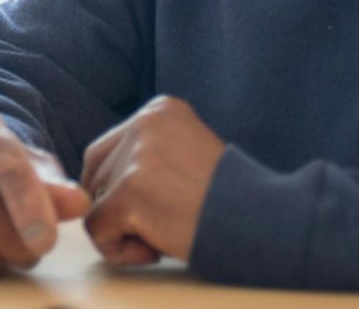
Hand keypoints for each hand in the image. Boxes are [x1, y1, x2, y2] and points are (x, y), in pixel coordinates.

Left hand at [80, 95, 225, 265]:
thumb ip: (148, 155)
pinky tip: (155, 250)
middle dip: (114, 207)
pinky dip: (118, 248)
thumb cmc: (230, 201)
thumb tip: (96, 182)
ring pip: (96, 202)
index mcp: (159, 109)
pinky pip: (97, 228)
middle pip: (96, 172)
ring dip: (122, 229)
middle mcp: (143, 123)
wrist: (262, 223)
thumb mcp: (188, 152)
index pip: (107, 149)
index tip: (151, 208)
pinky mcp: (129, 192)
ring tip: (162, 236)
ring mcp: (135, 157)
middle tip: (155, 227)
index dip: (116, 187)